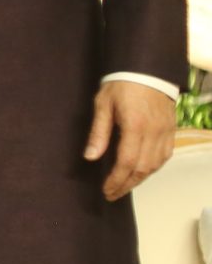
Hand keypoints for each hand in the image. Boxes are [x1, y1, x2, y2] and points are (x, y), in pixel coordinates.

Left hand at [86, 80, 175, 202]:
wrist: (148, 69)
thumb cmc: (121, 85)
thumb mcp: (102, 105)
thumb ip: (98, 133)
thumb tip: (91, 157)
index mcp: (135, 126)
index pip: (126, 162)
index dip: (116, 180)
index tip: (106, 190)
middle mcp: (154, 132)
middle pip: (142, 168)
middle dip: (126, 185)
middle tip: (112, 194)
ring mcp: (166, 132)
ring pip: (156, 164)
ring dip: (140, 179)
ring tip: (124, 186)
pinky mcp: (172, 130)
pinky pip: (165, 155)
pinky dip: (153, 168)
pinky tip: (142, 172)